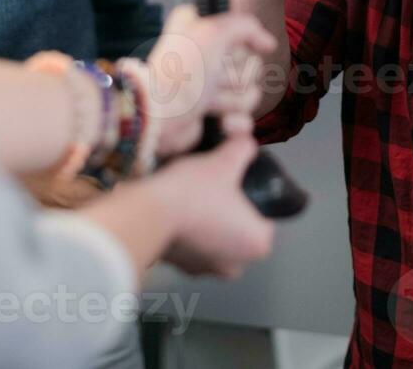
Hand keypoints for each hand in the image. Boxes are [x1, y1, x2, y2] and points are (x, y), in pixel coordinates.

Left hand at [147, 5, 275, 156]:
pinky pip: (245, 119)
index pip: (246, 36)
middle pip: (252, 66)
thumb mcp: (214, 31)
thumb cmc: (180, 72)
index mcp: (204, 33)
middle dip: (235, 77)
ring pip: (251, 94)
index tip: (220, 51)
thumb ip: (246, 26)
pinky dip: (235, 123)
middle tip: (211, 79)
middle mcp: (208, 59)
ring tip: (208, 103)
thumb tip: (269, 44)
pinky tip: (221, 122)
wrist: (161, 117)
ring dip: (232, 100)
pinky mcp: (215, 118)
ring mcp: (212, 90)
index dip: (238, 47)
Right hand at [153, 137, 274, 277]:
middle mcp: (236, 265)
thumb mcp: (225, 161)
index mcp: (257, 243)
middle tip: (212, 187)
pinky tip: (176, 211)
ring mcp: (205, 271)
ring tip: (192, 197)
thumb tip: (246, 141)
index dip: (250, 195)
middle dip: (227, 210)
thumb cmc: (195, 191)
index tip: (233, 182)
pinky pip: (191, 246)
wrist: (148, 212)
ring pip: (213, 239)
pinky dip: (186, 232)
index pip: (264, 215)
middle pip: (238, 228)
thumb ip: (243, 149)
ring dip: (206, 222)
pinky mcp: (180, 269)